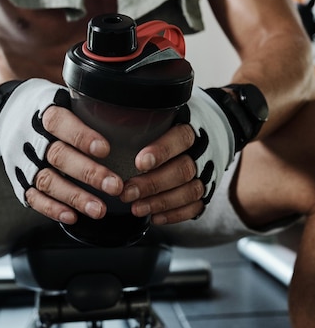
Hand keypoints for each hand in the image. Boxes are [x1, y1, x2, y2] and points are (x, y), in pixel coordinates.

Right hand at [0, 79, 123, 221]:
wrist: (4, 116)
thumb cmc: (47, 109)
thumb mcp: (63, 98)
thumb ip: (87, 109)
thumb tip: (131, 116)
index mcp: (43, 111)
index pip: (60, 122)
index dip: (82, 136)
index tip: (105, 149)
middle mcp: (31, 138)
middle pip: (58, 156)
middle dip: (89, 173)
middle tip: (115, 186)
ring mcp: (23, 162)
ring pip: (47, 181)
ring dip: (75, 197)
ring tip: (100, 210)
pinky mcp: (18, 181)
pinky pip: (33, 198)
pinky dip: (52, 209)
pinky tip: (73, 217)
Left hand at [120, 87, 234, 224]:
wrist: (221, 126)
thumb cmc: (180, 120)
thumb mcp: (168, 110)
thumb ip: (147, 114)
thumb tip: (107, 110)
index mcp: (193, 128)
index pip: (180, 138)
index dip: (161, 151)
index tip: (139, 162)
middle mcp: (203, 152)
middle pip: (182, 170)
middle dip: (152, 184)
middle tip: (126, 192)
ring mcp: (208, 173)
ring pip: (189, 191)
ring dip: (161, 202)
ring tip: (136, 208)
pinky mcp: (209, 190)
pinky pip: (196, 207)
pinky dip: (175, 215)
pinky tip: (155, 217)